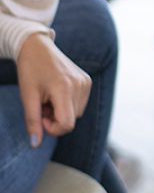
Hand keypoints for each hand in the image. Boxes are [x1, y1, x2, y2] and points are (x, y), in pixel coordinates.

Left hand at [17, 32, 91, 146]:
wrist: (38, 47)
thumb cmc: (30, 70)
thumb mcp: (27, 97)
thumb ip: (32, 122)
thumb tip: (35, 144)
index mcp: (65, 88)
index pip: (67, 124)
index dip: (52, 129)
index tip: (40, 118)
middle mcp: (80, 85)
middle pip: (72, 120)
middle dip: (55, 119)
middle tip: (41, 105)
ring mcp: (86, 82)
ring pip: (76, 113)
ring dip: (61, 112)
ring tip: (48, 98)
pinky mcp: (87, 80)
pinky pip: (80, 103)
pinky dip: (68, 104)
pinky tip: (56, 93)